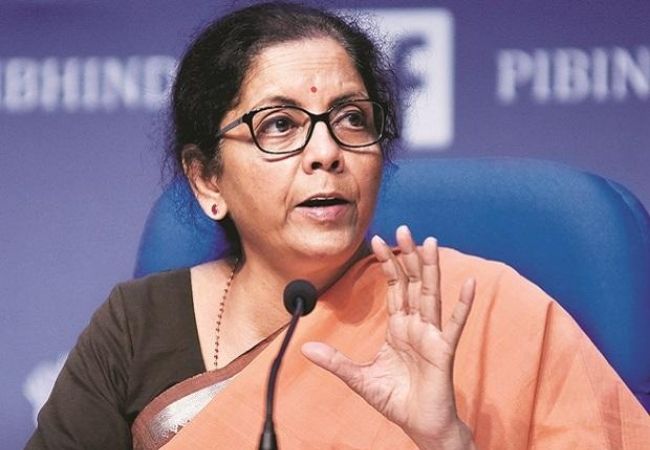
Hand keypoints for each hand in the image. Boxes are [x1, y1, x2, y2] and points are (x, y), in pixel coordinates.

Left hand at [302, 225, 476, 448]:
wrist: (420, 426)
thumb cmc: (397, 400)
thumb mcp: (359, 378)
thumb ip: (336, 361)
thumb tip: (306, 348)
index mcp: (399, 328)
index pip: (394, 288)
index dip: (387, 264)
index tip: (377, 239)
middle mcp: (416, 326)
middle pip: (413, 283)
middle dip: (408, 256)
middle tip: (404, 228)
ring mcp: (431, 335)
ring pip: (431, 295)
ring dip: (430, 268)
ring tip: (430, 242)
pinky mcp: (443, 351)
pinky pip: (454, 324)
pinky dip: (462, 304)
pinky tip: (468, 284)